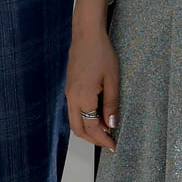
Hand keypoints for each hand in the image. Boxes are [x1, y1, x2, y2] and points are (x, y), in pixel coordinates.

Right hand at [66, 24, 118, 152]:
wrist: (86, 34)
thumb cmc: (101, 53)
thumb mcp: (112, 79)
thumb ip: (111, 104)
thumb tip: (111, 125)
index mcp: (83, 97)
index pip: (92, 128)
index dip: (103, 139)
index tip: (113, 146)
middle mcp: (72, 97)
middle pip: (78, 129)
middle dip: (93, 139)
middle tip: (108, 141)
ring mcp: (68, 92)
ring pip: (74, 120)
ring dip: (87, 129)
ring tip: (104, 129)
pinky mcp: (69, 87)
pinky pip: (73, 110)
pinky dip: (83, 118)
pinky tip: (96, 114)